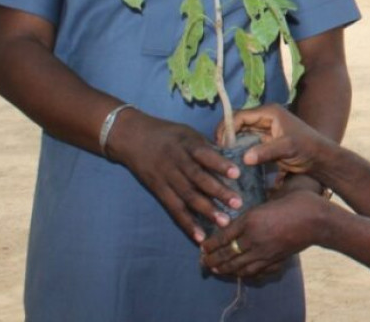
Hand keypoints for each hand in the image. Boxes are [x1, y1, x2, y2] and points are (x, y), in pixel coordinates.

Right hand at [105, 109, 241, 243]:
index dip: (220, 164)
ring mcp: (166, 178)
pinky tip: (200, 237)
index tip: (237, 173)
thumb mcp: (187, 133)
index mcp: (186, 144)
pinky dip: (187, 224)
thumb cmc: (167, 134)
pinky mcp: (158, 192)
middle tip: (238, 204)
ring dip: (207, 211)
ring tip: (224, 222)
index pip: (204, 154)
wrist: (132, 137)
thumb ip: (206, 147)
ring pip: (187, 196)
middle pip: (197, 179)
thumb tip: (232, 159)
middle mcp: (175, 162)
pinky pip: (174, 209)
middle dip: (218, 192)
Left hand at [200, 191, 327, 278]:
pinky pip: (253, 271)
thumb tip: (251, 198)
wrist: (319, 220)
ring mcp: (264, 252)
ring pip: (237, 266)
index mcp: (251, 219)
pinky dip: (242, 273)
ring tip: (215, 268)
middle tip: (203, 261)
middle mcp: (254, 238)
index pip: (223, 236)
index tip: (202, 246)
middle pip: (226, 254)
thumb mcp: (276, 195)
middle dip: (212, 259)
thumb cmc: (300, 201)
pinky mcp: (275, 260)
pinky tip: (238, 272)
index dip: (210, 244)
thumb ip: (260, 200)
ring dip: (224, 269)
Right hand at [223, 103, 327, 174]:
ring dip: (232, 143)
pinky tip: (232, 160)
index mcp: (269, 112)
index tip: (221, 144)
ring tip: (222, 157)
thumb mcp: (287, 148)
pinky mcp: (265, 141)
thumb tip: (244, 158)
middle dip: (227, 136)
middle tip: (218, 152)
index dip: (227, 127)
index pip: (241, 115)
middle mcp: (264, 118)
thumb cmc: (307, 148)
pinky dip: (239, 149)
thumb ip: (266, 151)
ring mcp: (264, 129)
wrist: (320, 158)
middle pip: (238, 123)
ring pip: (241, 134)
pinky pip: (247, 143)